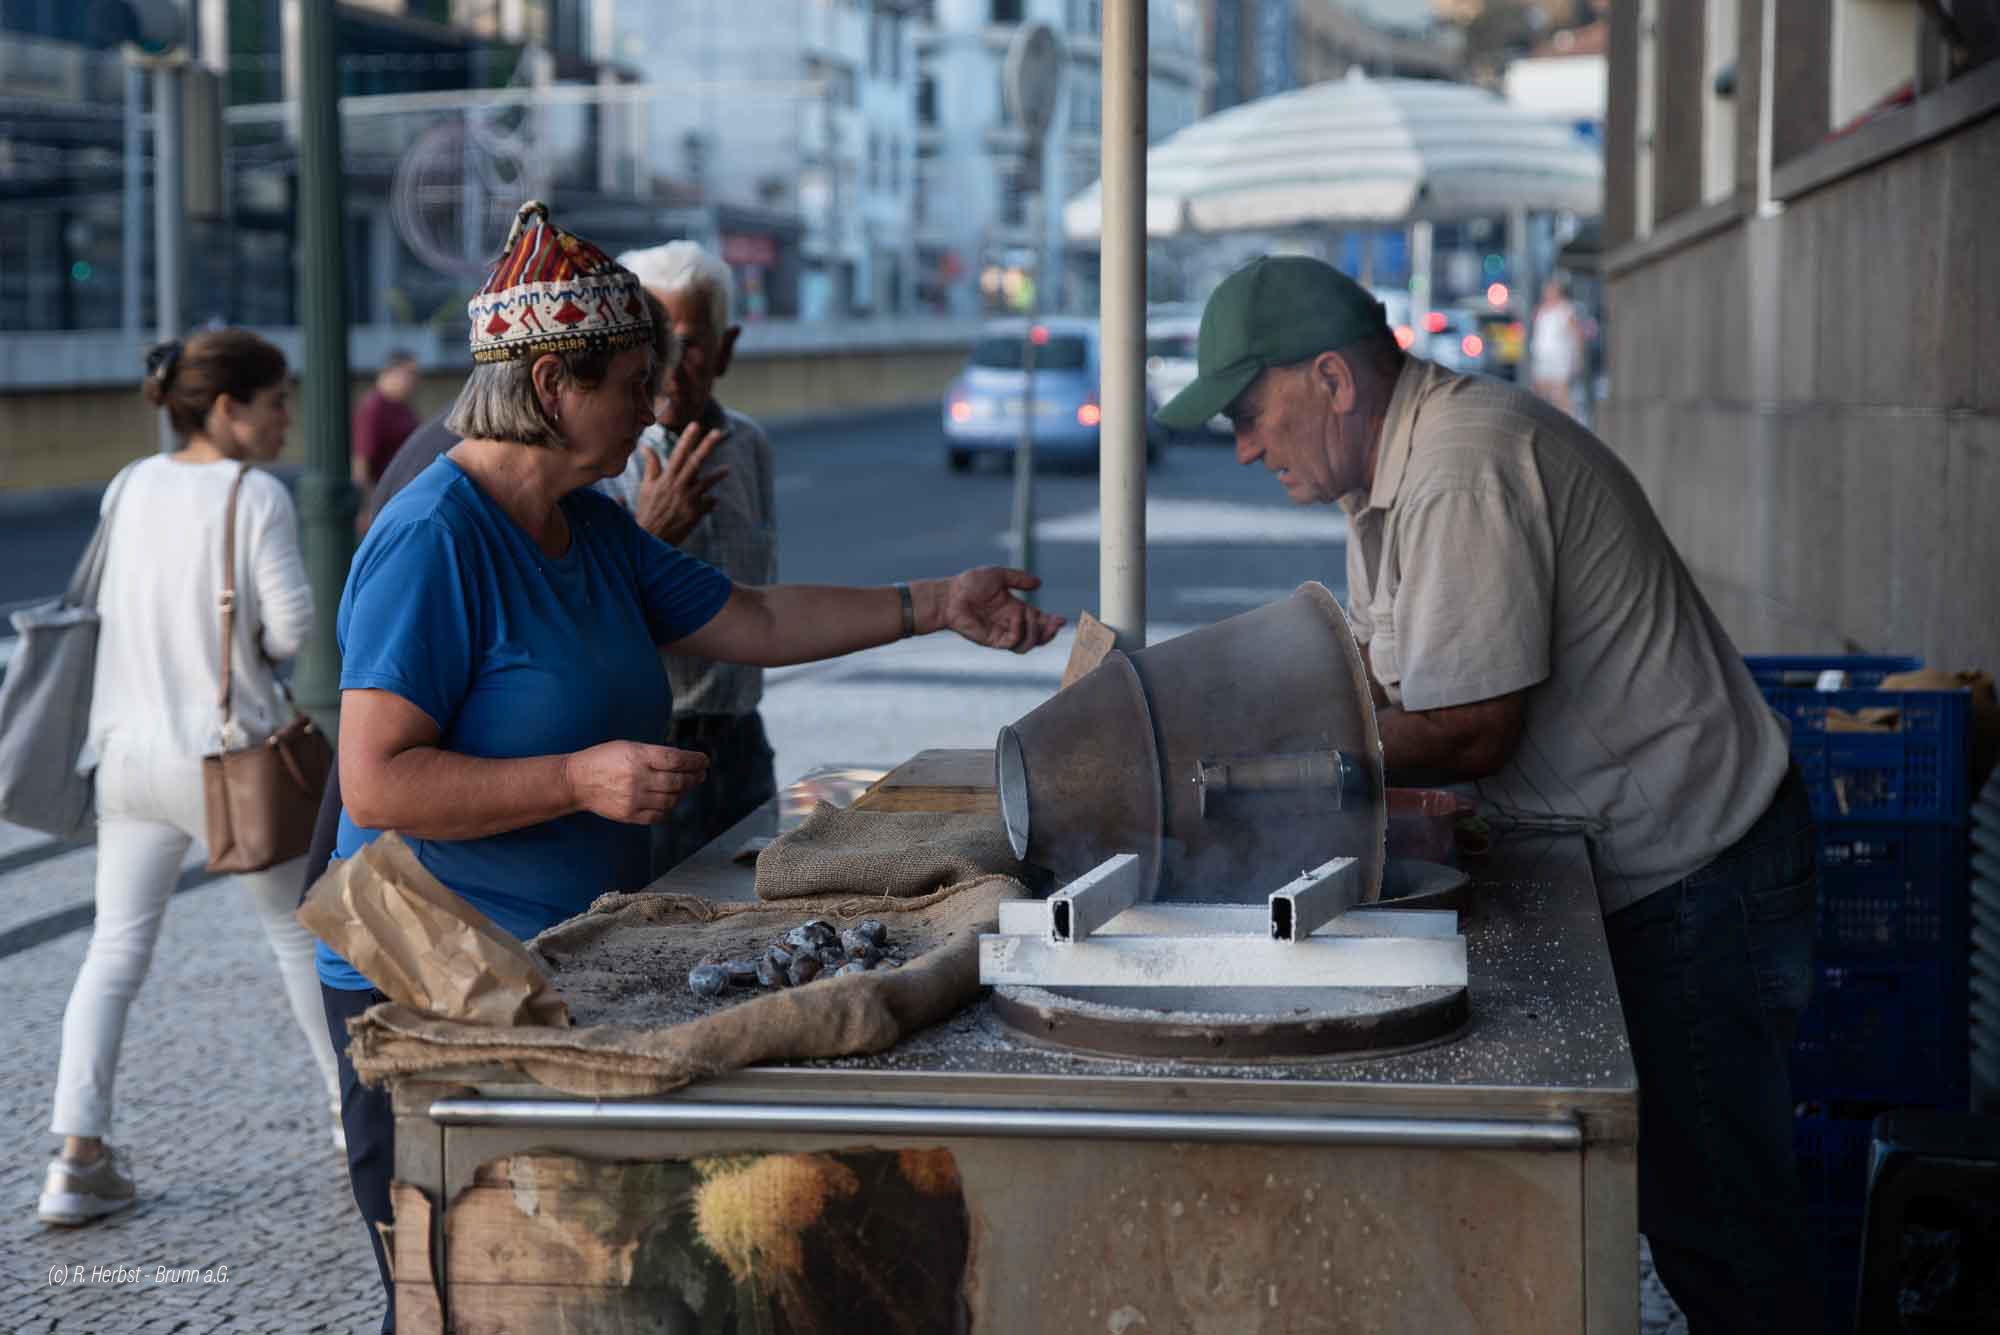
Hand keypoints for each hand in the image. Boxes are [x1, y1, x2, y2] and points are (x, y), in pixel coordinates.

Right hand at [563, 742, 707, 823]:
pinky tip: (668, 801)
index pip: (676, 759)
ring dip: (681, 793)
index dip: (695, 761)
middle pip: (677, 781)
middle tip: (700, 775)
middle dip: (694, 778)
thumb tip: (683, 762)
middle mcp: (638, 777)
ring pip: (671, 800)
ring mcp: (634, 798)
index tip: (704, 761)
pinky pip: (658, 815)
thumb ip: (654, 754)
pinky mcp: (629, 814)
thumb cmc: (604, 760)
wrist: (577, 781)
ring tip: (683, 787)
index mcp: (638, 756)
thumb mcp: (628, 746)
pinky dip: (667, 809)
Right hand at [634, 423, 729, 544]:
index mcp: (665, 479)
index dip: (687, 439)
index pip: (678, 454)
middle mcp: (677, 487)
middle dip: (706, 446)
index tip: (695, 425)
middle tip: (718, 432)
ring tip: (727, 470)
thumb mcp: (646, 487)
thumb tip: (644, 445)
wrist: (650, 538)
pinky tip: (711, 501)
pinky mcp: (695, 514)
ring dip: (717, 475)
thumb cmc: (647, 510)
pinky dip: (710, 501)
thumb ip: (650, 466)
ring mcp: (687, 500)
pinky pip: (708, 503)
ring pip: (706, 483)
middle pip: (695, 462)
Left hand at [940, 567, 1065, 653]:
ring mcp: (1002, 633)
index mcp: (1015, 609)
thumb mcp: (999, 575)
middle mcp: (1010, 623)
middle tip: (1055, 623)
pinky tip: (1017, 617)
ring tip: (1033, 618)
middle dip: (1050, 631)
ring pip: (1028, 644)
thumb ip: (1019, 579)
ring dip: (1036, 633)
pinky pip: (1013, 642)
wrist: (950, 595)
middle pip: (1037, 636)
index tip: (1063, 620)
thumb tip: (1039, 583)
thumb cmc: (970, 583)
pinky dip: (1020, 630)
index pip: (1038, 620)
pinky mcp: (993, 640)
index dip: (1051, 622)